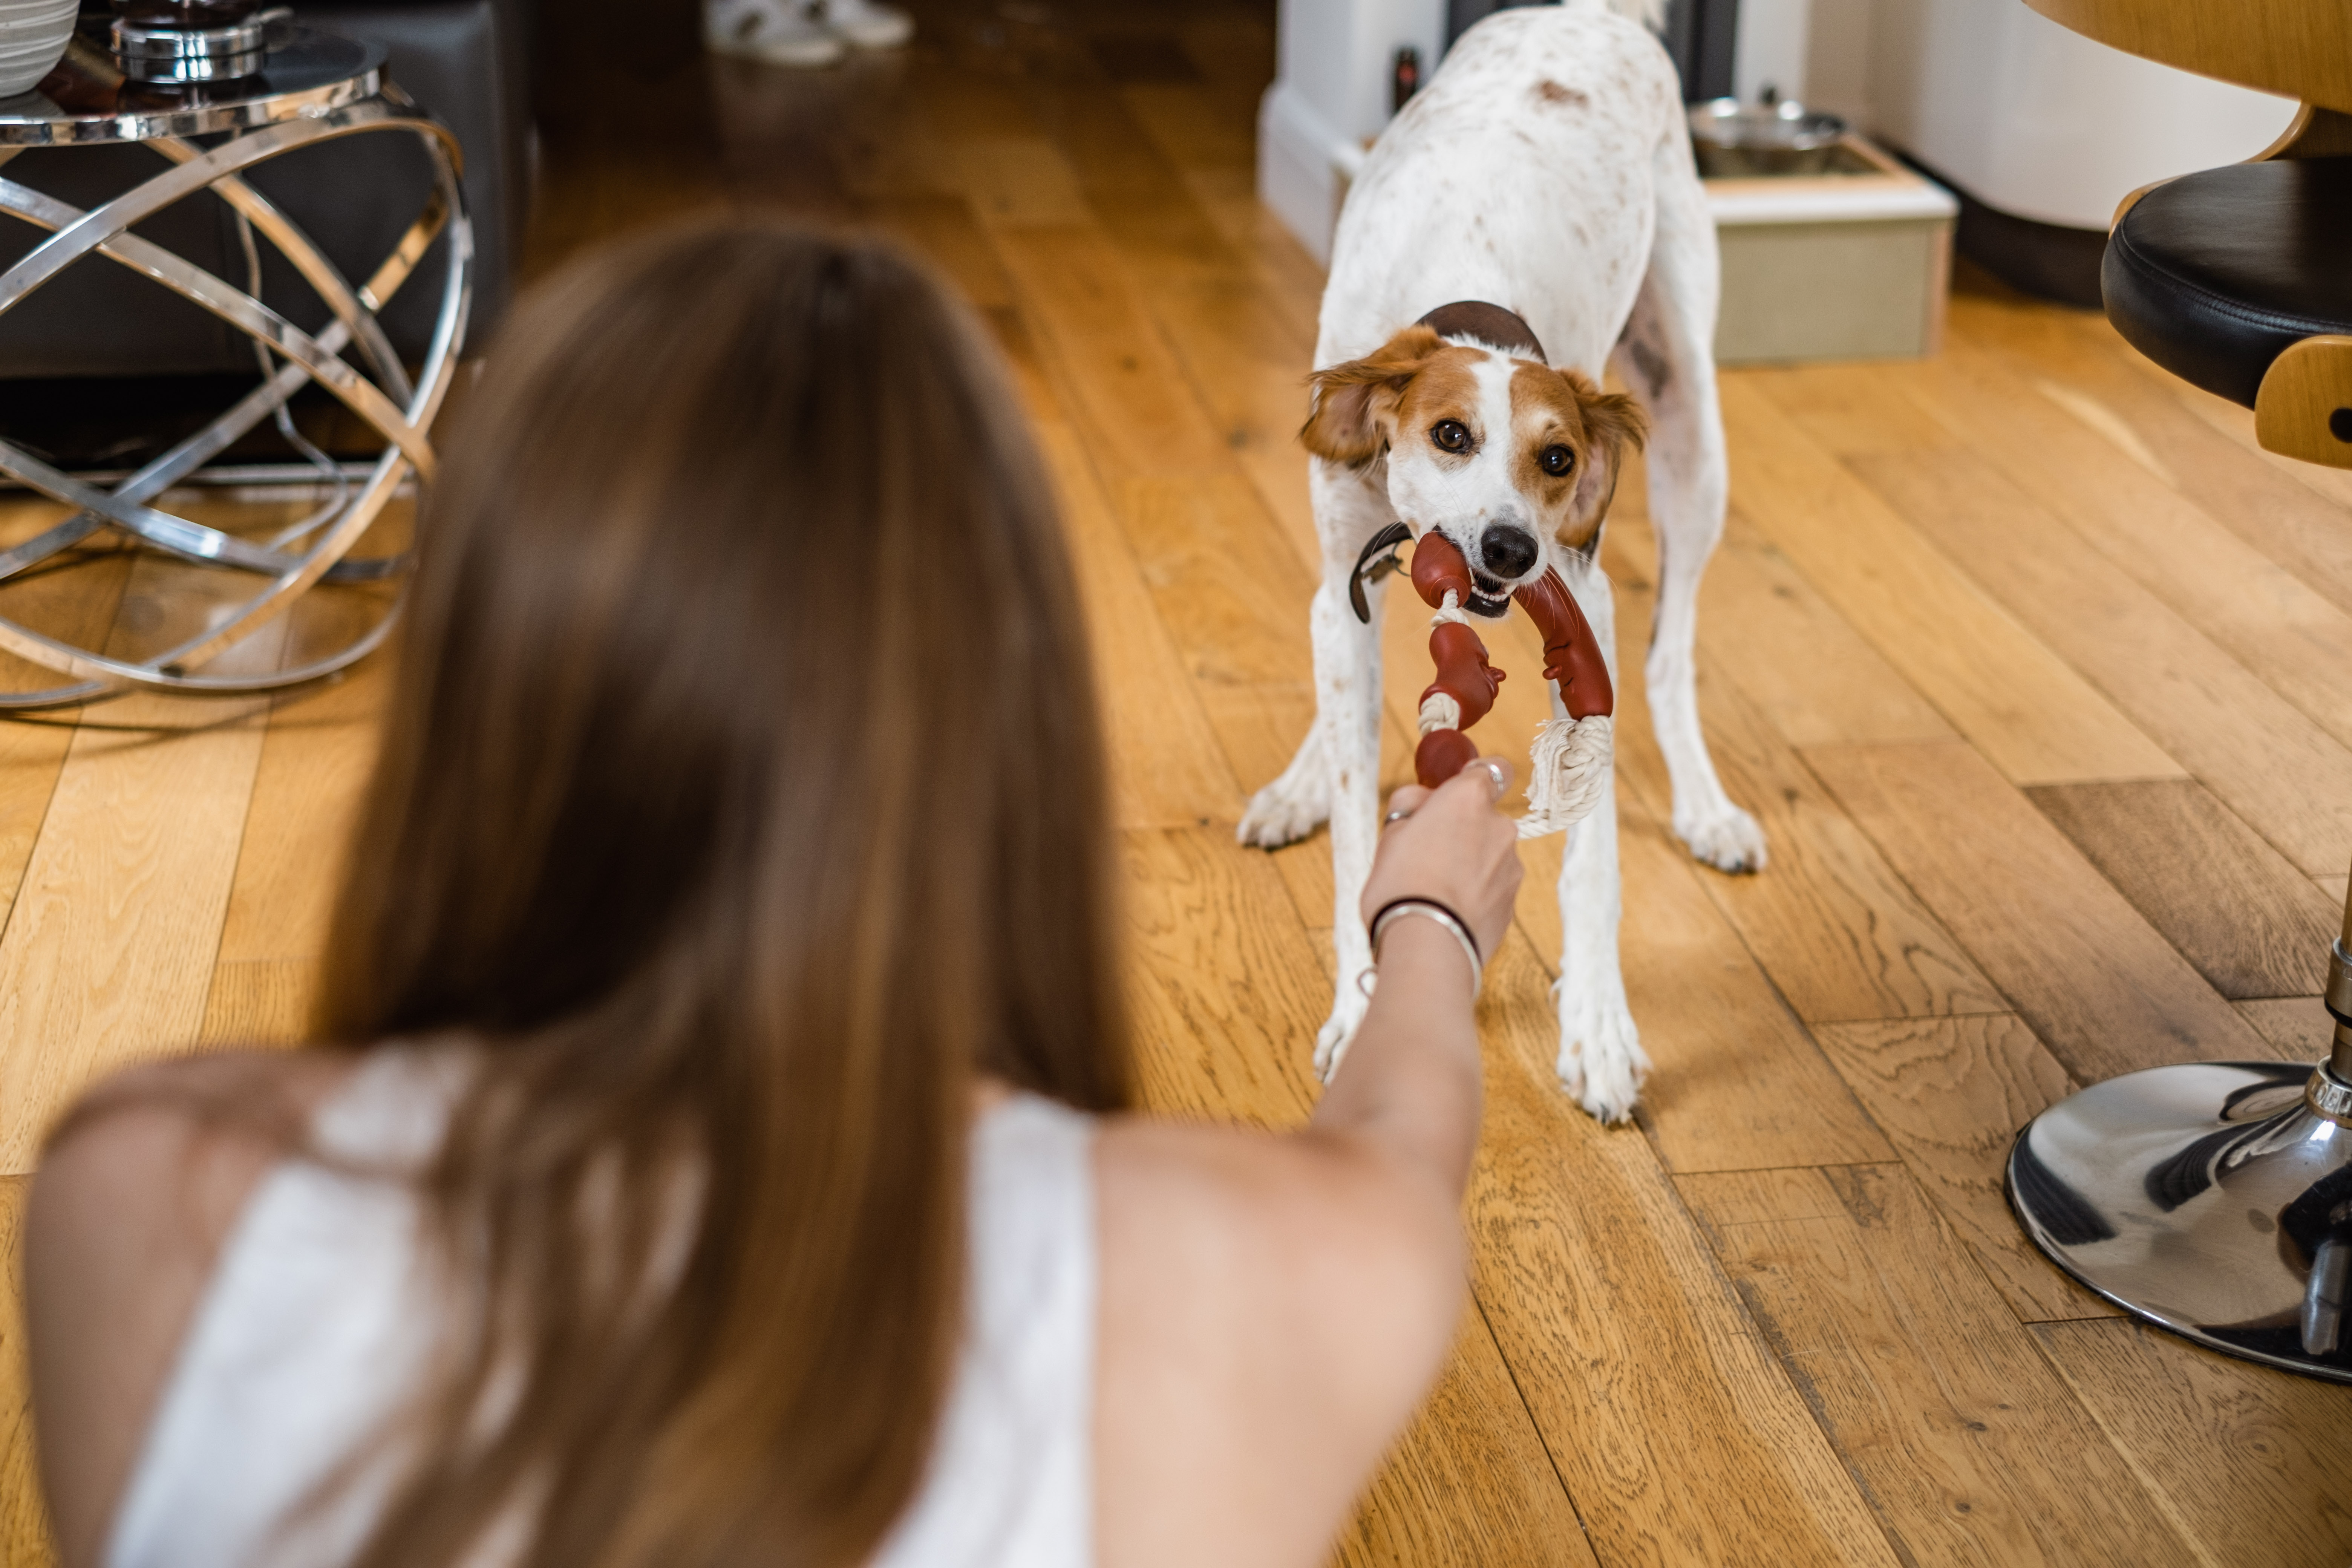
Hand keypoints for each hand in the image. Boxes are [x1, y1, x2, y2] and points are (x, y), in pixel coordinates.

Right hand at [1362, 755, 1522, 962]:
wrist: (1425, 946)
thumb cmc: (1400, 883)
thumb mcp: (1390, 832)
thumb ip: (1412, 804)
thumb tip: (1426, 800)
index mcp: (1469, 799)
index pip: (1494, 769)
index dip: (1475, 779)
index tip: (1454, 795)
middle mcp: (1500, 827)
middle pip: (1485, 818)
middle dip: (1462, 830)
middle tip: (1425, 853)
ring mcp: (1511, 867)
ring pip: (1489, 855)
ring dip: (1469, 864)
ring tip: (1433, 889)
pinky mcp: (1512, 903)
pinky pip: (1492, 888)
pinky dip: (1474, 894)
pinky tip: (1446, 911)